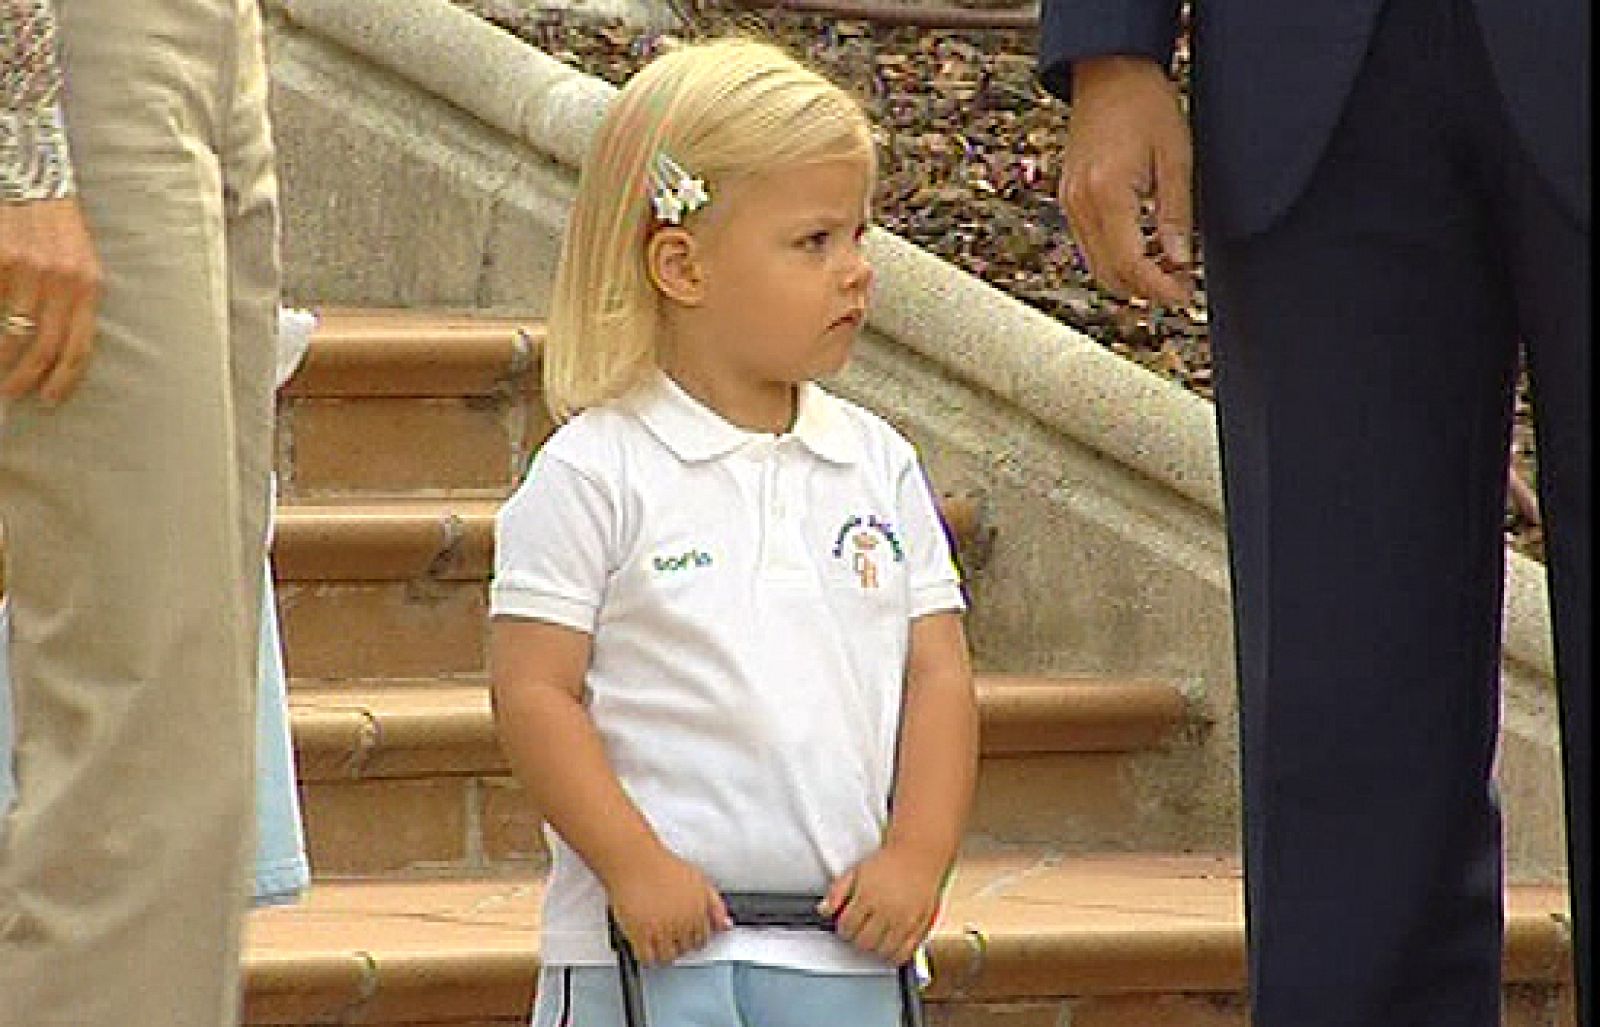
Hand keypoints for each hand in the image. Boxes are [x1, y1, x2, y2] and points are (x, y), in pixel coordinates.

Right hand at [0, 197, 101, 403]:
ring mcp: (28, 268)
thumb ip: (74, 298)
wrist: (30, 173)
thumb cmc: (54, 223)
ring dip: (3, 360)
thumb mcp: (78, 260)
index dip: (64, 378)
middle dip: (28, 377)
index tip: (50, 400)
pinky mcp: (2, 258)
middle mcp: (63, 279)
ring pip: (14, 332)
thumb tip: (56, 345)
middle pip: (47, 346)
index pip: (80, 345)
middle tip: (14, 394)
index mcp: (89, 283)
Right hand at [605, 846, 730, 965]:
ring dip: (665, 952)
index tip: (687, 934)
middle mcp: (682, 922)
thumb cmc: (662, 866)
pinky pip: (648, 958)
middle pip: (686, 948)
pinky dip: (648, 957)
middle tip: (671, 936)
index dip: (694, 937)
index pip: (703, 938)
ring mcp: (661, 929)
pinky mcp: (640, 933)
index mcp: (698, 910)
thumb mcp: (698, 880)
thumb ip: (715, 905)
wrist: (635, 860)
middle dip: (680, 944)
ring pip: (668, 956)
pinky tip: (646, 947)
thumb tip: (726, 926)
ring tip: (659, 942)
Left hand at [820, 844, 946, 966]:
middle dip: (857, 940)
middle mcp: (887, 910)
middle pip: (864, 941)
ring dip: (874, 949)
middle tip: (858, 933)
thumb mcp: (856, 871)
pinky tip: (889, 951)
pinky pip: (905, 953)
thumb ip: (837, 892)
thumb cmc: (887, 863)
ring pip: (882, 950)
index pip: (847, 926)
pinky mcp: (920, 926)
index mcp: (868, 896)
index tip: (845, 927)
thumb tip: (823, 911)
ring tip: (873, 940)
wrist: (918, 855)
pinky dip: (894, 957)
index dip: (843, 929)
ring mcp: (905, 920)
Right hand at [1056, 56, 1194, 306]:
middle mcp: (1080, 204)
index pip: (1131, 264)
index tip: (1186, 299)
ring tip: (1169, 269)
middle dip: (1146, 290)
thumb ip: (1176, 216)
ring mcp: (1069, 203)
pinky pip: (1089, 246)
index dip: (1160, 288)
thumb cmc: (1147, 106)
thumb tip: (1181, 263)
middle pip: (1109, 275)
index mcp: (1107, 193)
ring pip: (1096, 266)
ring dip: (1131, 277)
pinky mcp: (1068, 200)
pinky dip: (1116, 259)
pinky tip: (1145, 249)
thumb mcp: (1176, 158)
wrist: (1108, 72)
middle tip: (1183, 287)